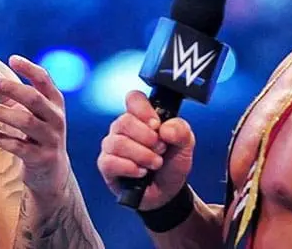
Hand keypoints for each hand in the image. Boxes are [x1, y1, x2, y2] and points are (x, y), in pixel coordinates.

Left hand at [0, 55, 69, 197]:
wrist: (52, 173)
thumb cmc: (33, 132)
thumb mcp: (23, 108)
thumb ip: (4, 87)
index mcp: (54, 101)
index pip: (44, 80)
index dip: (29, 69)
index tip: (12, 59)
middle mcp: (56, 118)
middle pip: (34, 99)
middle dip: (12, 88)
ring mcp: (50, 139)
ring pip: (26, 122)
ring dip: (2, 112)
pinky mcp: (41, 158)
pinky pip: (19, 147)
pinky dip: (0, 138)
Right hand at [97, 90, 195, 210]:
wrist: (168, 192)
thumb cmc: (171, 164)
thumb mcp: (185, 145)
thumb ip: (181, 130)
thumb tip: (164, 128)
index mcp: (140, 117)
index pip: (133, 98)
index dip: (144, 109)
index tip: (157, 125)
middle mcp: (123, 128)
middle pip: (124, 121)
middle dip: (148, 138)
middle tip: (161, 149)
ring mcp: (112, 146)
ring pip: (117, 143)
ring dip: (142, 155)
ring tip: (155, 163)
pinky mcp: (106, 165)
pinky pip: (110, 161)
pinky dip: (130, 168)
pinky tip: (141, 173)